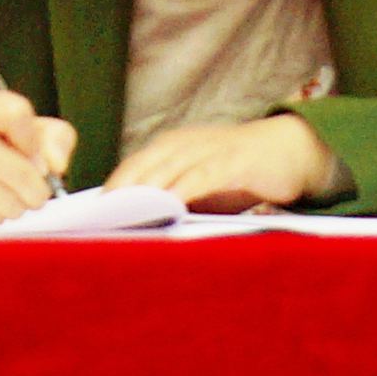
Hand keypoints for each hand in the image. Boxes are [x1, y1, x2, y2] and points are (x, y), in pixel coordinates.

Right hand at [0, 86, 78, 230]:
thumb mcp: (30, 132)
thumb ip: (55, 139)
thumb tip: (55, 165)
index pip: (15, 114)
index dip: (35, 142)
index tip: (39, 159)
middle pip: (19, 170)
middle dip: (36, 190)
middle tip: (36, 193)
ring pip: (3, 200)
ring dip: (16, 207)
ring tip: (11, 200)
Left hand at [108, 114, 344, 213]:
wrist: (287, 150)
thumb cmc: (236, 173)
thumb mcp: (197, 187)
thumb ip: (170, 202)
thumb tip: (136, 231)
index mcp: (166, 149)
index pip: (128, 171)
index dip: (109, 194)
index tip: (89, 220)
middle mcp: (180, 145)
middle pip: (139, 171)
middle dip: (119, 198)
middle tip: (100, 225)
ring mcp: (205, 150)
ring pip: (165, 173)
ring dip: (144, 197)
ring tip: (124, 220)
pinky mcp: (230, 161)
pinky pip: (200, 176)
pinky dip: (183, 191)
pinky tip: (170, 207)